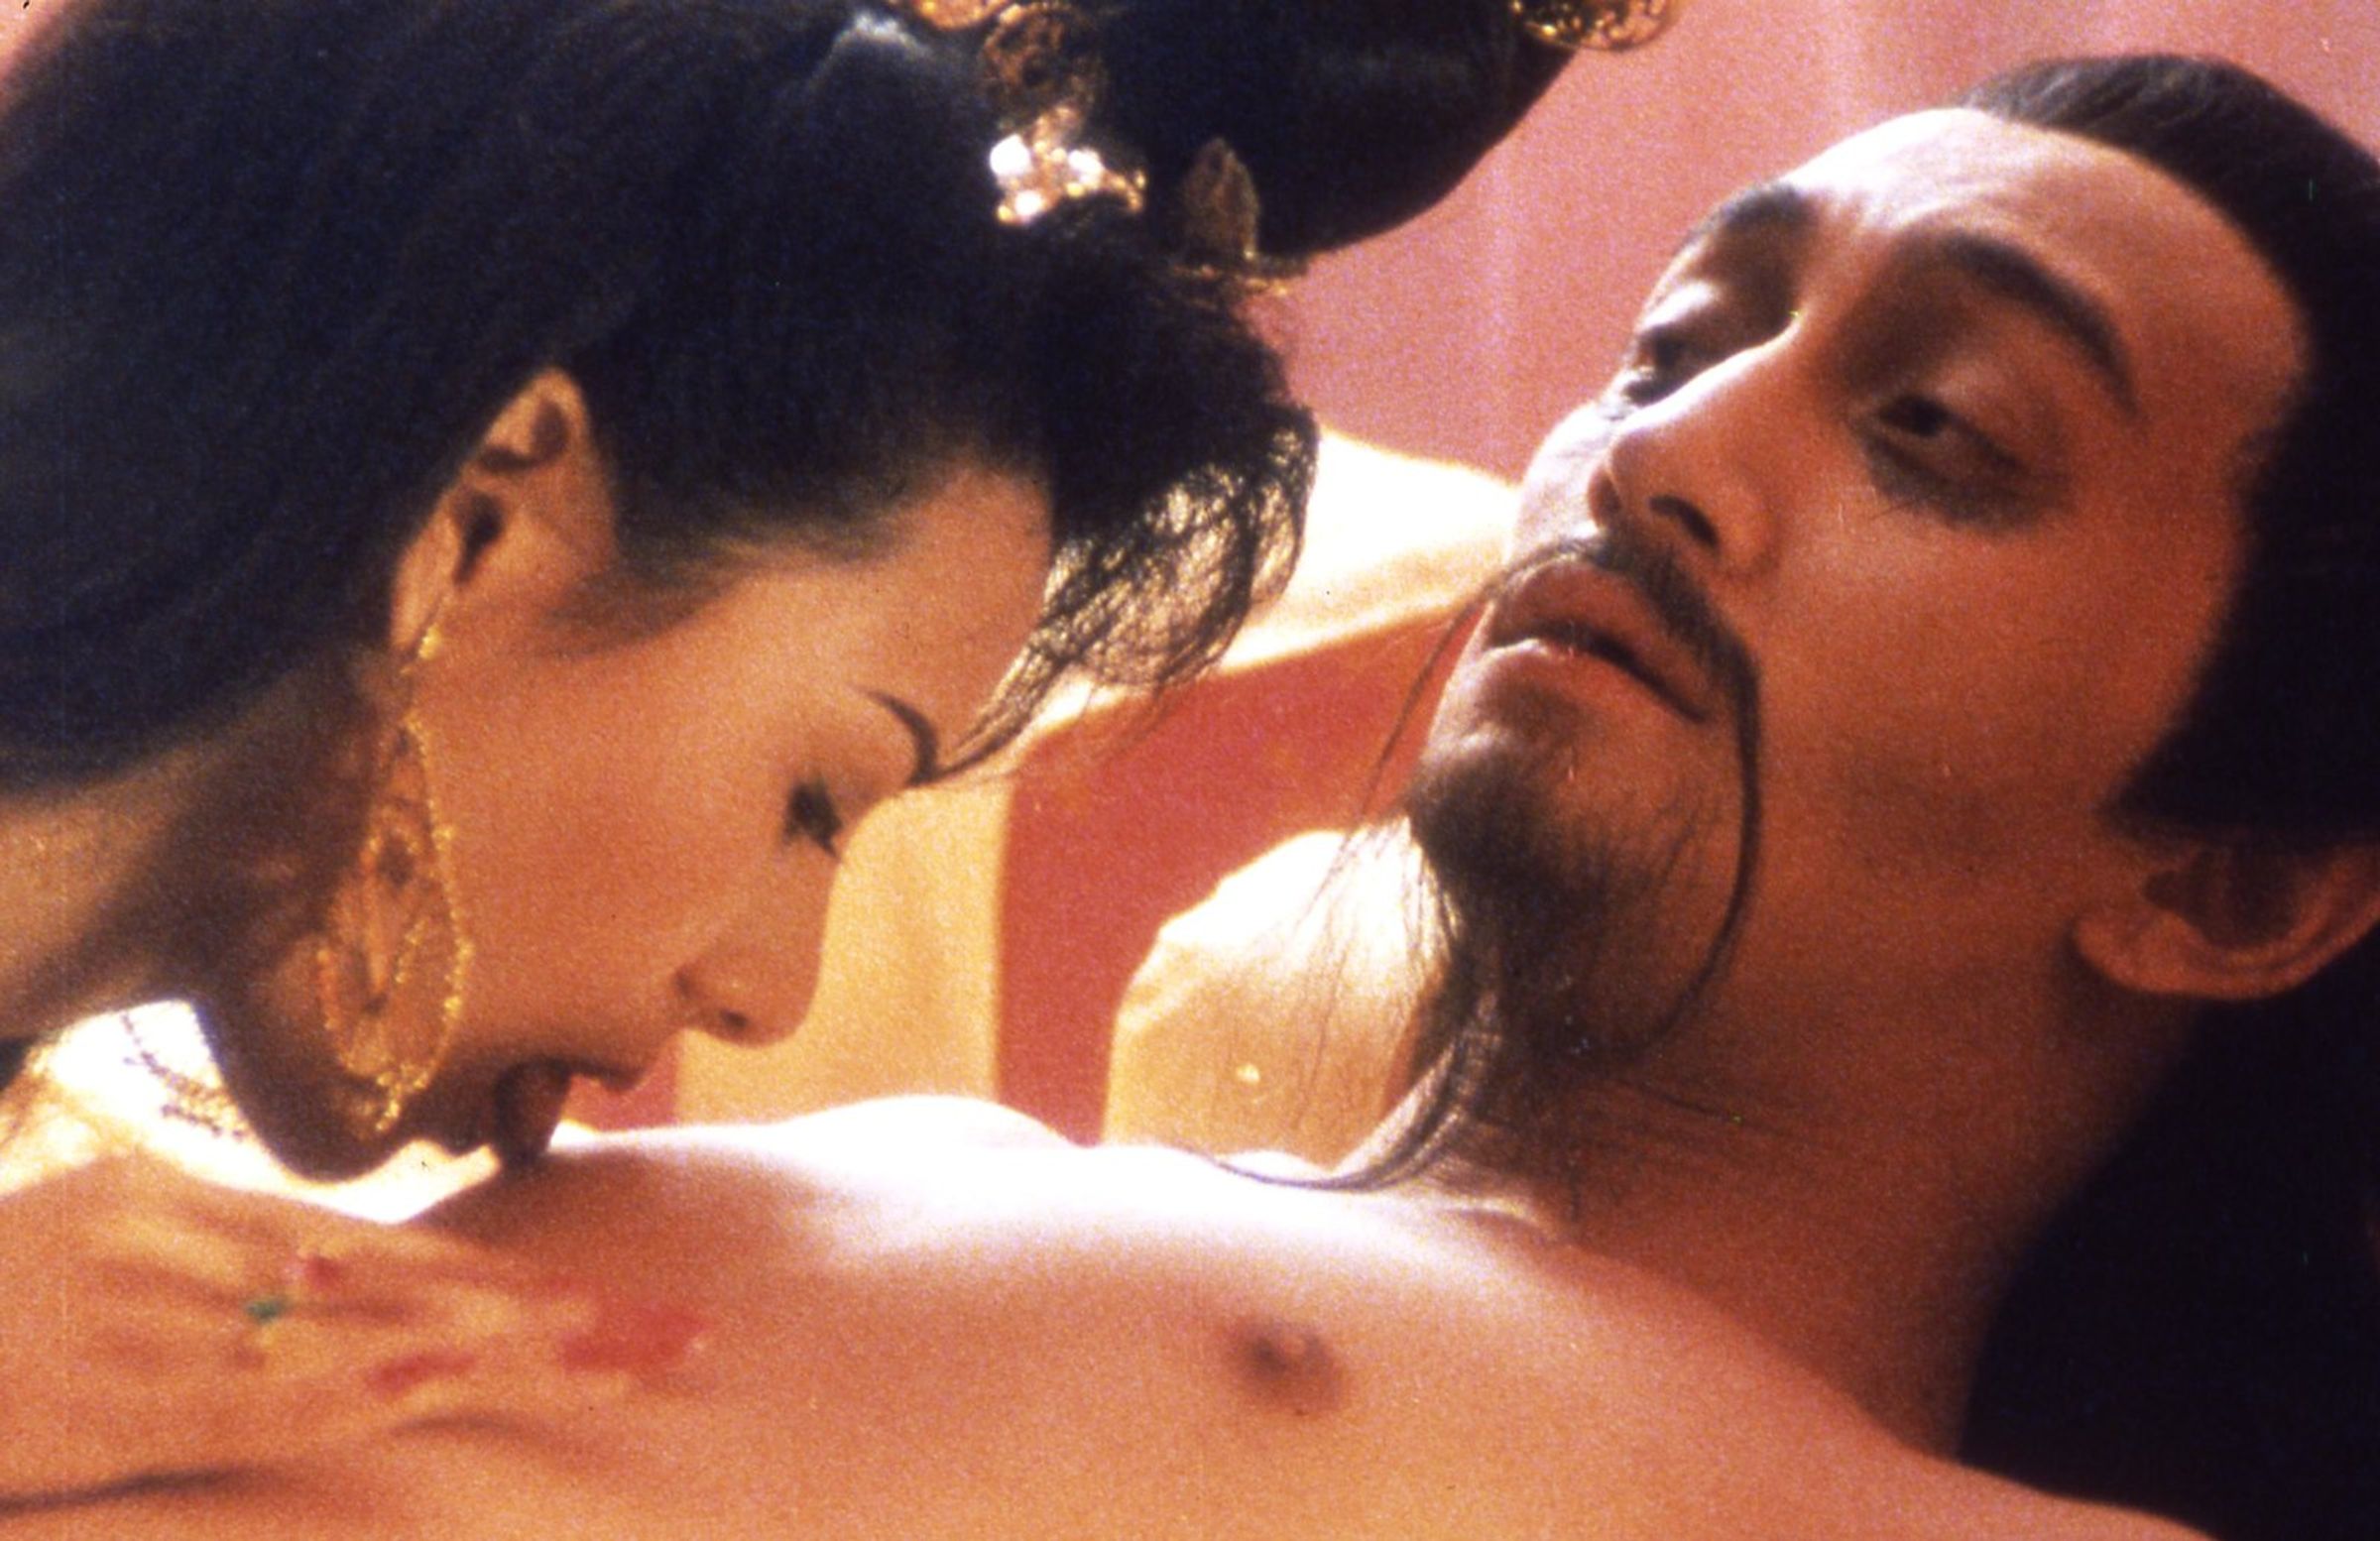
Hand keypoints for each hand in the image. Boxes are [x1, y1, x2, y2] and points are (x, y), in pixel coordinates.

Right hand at [0, 1154, 705, 1505]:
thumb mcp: (98, 1264)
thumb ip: (213, 1282)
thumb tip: (329, 1306)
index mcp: (193, 1208)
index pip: (386, 1253)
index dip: (505, 1286)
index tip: (604, 1312)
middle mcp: (198, 1240)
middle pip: (416, 1284)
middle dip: (554, 1320)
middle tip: (681, 1336)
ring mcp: (165, 1304)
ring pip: (375, 1331)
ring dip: (508, 1349)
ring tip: (627, 1359)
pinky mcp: (121, 1379)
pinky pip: (268, 1392)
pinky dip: (372, 1384)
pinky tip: (461, 1375)